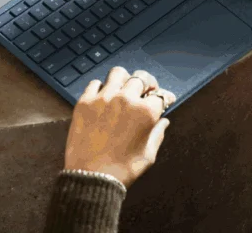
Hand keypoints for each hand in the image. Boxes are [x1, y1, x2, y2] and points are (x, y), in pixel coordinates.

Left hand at [64, 67, 176, 187]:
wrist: (92, 177)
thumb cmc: (123, 169)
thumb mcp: (148, 154)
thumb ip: (158, 134)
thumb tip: (163, 122)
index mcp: (146, 112)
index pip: (161, 95)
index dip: (165, 97)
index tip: (164, 99)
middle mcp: (126, 100)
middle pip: (141, 78)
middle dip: (147, 84)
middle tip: (145, 91)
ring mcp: (104, 99)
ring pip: (118, 73)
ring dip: (124, 79)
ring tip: (124, 88)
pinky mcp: (85, 102)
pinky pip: (94, 83)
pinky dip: (101, 88)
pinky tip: (103, 97)